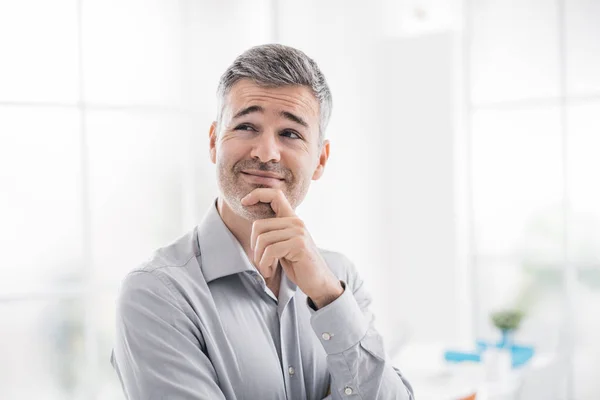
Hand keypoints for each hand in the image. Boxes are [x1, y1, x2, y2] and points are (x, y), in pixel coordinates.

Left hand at [241, 188, 342, 307]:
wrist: (318, 282)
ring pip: (263, 240)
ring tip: (266, 268)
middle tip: (260, 261)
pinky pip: (270, 251)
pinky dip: (265, 264)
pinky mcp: (299, 244)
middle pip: (259, 225)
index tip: (244, 202)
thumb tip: (254, 227)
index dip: (257, 194)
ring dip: (259, 259)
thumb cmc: (298, 265)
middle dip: (254, 247)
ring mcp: (298, 232)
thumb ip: (274, 233)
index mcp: (292, 219)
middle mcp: (296, 222)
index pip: (275, 194)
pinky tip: (270, 271)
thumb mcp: (284, 245)